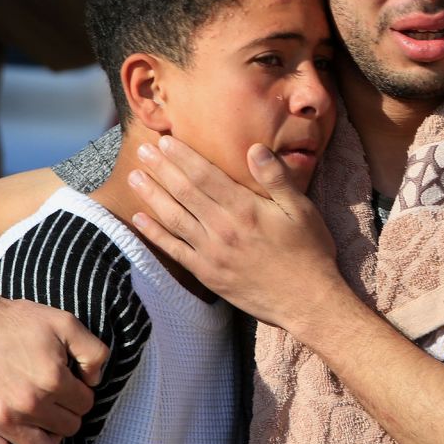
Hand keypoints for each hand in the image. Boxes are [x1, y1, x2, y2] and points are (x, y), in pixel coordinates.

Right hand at [0, 291, 109, 443]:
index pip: (86, 403)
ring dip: (51, 436)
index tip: (68, 380)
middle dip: (67, 411)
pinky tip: (31, 442)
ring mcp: (4, 420)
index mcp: (52, 379)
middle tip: (55, 394)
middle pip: (69, 427)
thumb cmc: (18, 322)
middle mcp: (29, 404)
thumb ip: (94, 352)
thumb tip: (95, 382)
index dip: (81, 390)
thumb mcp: (66, 322)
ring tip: (46, 418)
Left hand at [127, 136, 341, 329]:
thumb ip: (276, 178)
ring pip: (173, 218)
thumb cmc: (309, 252)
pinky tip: (139, 220)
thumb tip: (254, 148)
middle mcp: (222, 228)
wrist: (308, 302)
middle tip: (142, 149)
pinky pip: (174, 250)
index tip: (164, 141)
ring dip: (151, 196)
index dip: (182, 157)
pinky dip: (155, 234)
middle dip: (161, 169)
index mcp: (244, 209)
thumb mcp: (301, 209)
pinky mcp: (207, 274)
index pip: (204, 175)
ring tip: (134, 177)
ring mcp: (211, 254)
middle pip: (184, 192)